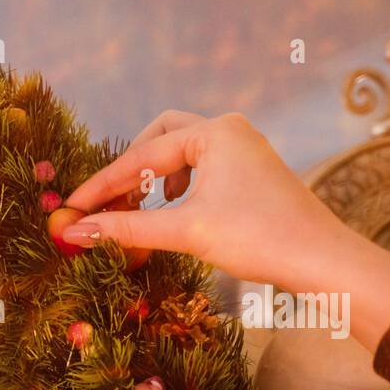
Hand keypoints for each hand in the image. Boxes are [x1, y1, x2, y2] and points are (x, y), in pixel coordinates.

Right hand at [65, 111, 389, 350]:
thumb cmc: (256, 237)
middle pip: (157, 139)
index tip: (70, 209)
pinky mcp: (249, 173)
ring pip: (178, 155)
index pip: (140, 155)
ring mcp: (241, 149)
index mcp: (213, 132)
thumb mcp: (183, 231)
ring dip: (151, 181)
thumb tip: (74, 232)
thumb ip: (125, 227)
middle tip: (107, 206)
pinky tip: (172, 214)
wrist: (319, 259)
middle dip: (129, 172)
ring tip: (137, 213)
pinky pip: (198, 170)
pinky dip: (175, 190)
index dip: (101, 185)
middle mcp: (228, 129)